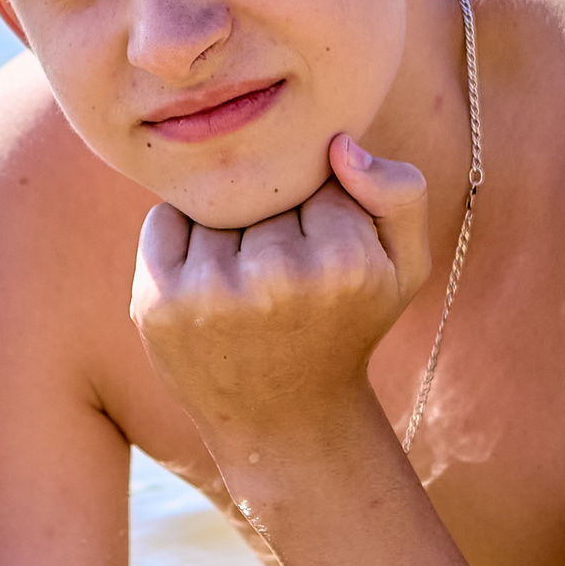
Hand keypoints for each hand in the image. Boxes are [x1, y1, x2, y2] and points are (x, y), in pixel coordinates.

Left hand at [130, 134, 430, 446]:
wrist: (284, 419)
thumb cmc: (347, 327)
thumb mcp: (404, 266)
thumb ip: (400, 193)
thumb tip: (338, 146)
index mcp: (346, 264)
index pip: (323, 177)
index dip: (322, 208)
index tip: (326, 253)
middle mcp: (277, 279)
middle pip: (265, 189)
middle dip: (273, 216)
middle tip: (283, 272)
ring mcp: (212, 293)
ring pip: (215, 203)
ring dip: (225, 226)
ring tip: (245, 280)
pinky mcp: (160, 302)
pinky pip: (164, 219)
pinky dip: (179, 236)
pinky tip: (205, 279)